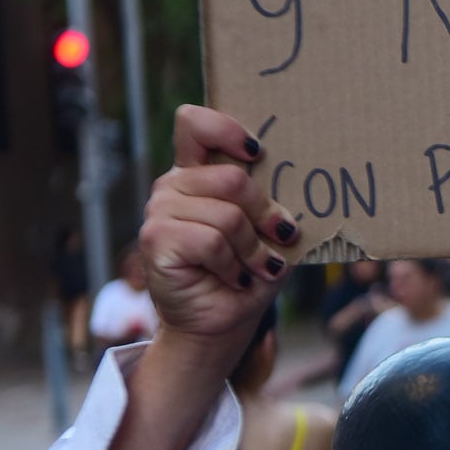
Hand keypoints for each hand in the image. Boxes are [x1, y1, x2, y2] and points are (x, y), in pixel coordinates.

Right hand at [140, 106, 301, 347]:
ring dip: (253, 250)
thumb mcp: (266, 233)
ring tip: (255, 267)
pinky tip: (234, 278)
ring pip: (228, 215)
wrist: (219, 324)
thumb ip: (270, 205)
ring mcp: (159, 211)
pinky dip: (234, 266)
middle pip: (232, 178)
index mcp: (197, 174)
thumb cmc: (247, 274)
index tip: (257, 152)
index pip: (195, 125)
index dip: (226, 128)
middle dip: (266, 214)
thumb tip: (293, 195)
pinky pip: (212, 241)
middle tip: (279, 238)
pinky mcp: (156, 239)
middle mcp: (173, 186)